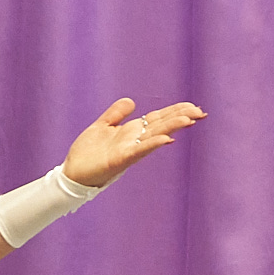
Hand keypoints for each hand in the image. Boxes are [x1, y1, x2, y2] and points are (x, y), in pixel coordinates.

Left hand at [61, 98, 205, 187]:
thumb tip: (132, 101)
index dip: (175, 111)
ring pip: (155, 136)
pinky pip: (139, 151)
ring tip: (190, 120)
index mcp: (131, 132)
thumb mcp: (102, 126)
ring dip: (172, 128)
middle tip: (201, 112)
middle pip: (162, 125)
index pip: (158, 118)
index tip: (193, 106)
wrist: (72, 173)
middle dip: (181, 118)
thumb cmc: (87, 153)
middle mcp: (134, 141)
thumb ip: (116, 113)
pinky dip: (152, 144)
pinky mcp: (120, 160)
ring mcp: (129, 151)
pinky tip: (166, 139)